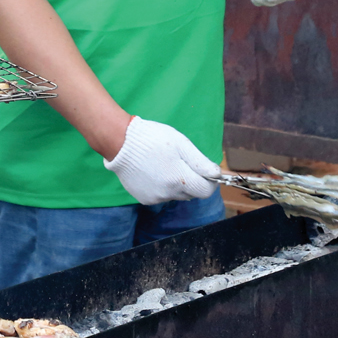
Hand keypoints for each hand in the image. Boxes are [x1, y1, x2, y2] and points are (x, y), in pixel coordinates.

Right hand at [102, 116, 219, 204]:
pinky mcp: (144, 199)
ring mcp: (156, 198)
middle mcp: (169, 194)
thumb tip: (216, 174)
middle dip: (192, 180)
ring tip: (164, 164)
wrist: (121, 143)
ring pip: (176, 195)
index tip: (205, 170)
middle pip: (191, 193)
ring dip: (176, 183)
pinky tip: (153, 171)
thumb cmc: (153, 139)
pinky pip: (161, 196)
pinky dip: (162, 186)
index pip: (206, 191)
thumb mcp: (181, 144)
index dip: (209, 180)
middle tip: (181, 162)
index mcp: (180, 180)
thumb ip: (200, 162)